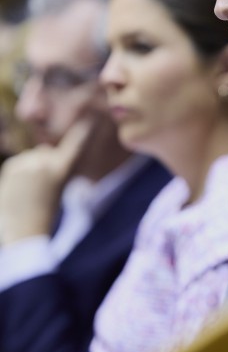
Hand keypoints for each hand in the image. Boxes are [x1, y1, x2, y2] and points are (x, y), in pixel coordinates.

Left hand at [0, 118, 94, 243]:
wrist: (23, 233)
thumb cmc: (42, 215)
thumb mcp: (55, 189)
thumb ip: (52, 167)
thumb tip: (43, 149)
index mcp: (61, 170)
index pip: (75, 145)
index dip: (83, 132)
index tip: (91, 118)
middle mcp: (46, 162)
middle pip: (45, 152)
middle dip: (42, 163)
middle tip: (38, 190)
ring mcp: (28, 163)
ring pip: (30, 159)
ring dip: (27, 170)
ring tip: (26, 194)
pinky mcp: (12, 167)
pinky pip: (16, 165)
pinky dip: (16, 175)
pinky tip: (16, 191)